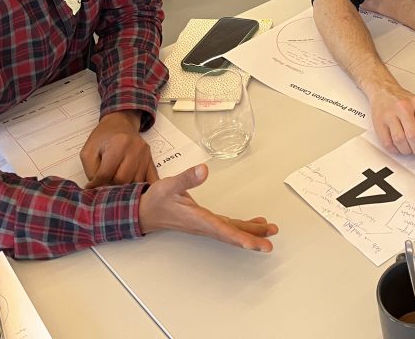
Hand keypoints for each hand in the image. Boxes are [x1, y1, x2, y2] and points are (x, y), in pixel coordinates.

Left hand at [82, 111, 157, 188]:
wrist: (120, 123)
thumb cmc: (102, 138)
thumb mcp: (88, 152)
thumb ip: (91, 171)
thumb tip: (98, 189)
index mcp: (118, 144)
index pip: (107, 173)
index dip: (96, 183)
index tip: (91, 186)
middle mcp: (135, 149)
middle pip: (123, 179)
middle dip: (112, 185)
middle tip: (105, 183)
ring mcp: (145, 155)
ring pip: (136, 182)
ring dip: (125, 187)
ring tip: (116, 184)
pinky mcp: (151, 160)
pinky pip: (152, 179)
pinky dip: (144, 187)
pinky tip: (137, 191)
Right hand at [139, 164, 278, 251]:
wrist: (144, 212)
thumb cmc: (156, 200)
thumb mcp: (169, 186)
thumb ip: (186, 178)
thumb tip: (203, 169)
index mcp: (198, 219)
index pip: (223, 230)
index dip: (240, 238)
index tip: (255, 244)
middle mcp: (205, 225)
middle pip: (232, 235)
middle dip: (252, 239)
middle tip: (270, 244)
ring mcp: (206, 225)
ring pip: (232, 231)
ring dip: (251, 233)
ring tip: (270, 231)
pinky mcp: (206, 221)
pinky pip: (228, 227)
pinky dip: (243, 227)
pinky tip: (255, 224)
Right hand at [367, 80, 414, 161]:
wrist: (383, 90)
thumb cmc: (403, 101)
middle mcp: (404, 108)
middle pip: (413, 136)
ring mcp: (390, 115)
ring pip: (400, 141)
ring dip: (406, 150)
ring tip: (409, 147)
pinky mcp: (379, 123)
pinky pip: (388, 144)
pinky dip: (395, 149)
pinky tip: (398, 145)